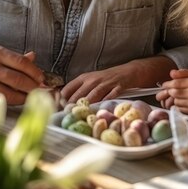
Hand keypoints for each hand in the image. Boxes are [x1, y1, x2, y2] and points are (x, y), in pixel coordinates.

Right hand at [0, 44, 43, 104]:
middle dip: (33, 87)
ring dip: (24, 97)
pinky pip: (0, 101)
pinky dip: (10, 102)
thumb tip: (33, 57)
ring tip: (31, 97)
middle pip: (18, 80)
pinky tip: (17, 101)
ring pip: (10, 94)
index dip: (35, 72)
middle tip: (41, 90)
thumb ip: (15, 57)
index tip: (42, 78)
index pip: (22, 63)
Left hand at [59, 56, 175, 104]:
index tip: (59, 110)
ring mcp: (106, 83)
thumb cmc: (107, 79)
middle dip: (72, 106)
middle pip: (79, 94)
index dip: (62, 100)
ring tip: (80, 115)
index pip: (68, 88)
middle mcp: (93, 79)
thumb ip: (79, 91)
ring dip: (87, 105)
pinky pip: (110, 95)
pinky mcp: (118, 86)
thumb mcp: (91, 81)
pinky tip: (101, 109)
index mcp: (84, 78)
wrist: (129, 72)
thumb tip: (64, 104)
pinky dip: (105, 102)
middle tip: (67, 117)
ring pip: (94, 95)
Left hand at [156, 69, 187, 107]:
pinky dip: (179, 106)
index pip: (175, 83)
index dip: (167, 84)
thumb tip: (171, 73)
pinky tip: (183, 103)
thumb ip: (184, 74)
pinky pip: (180, 109)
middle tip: (169, 91)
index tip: (164, 85)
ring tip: (178, 97)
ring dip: (174, 99)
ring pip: (176, 101)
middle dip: (169, 92)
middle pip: (173, 93)